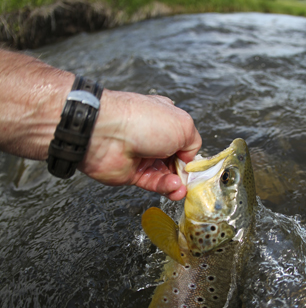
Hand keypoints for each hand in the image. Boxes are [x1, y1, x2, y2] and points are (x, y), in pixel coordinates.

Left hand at [79, 90, 201, 199]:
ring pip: (167, 175)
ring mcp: (143, 155)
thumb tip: (190, 160)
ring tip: (182, 187)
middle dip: (186, 172)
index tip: (197, 165)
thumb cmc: (142, 121)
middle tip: (191, 179)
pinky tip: (174, 188)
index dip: (191, 153)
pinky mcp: (133, 173)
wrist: (106, 133)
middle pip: (177, 160)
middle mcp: (154, 137)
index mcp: (166, 119)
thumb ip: (193, 143)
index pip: (185, 140)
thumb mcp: (183, 125)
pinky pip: (154, 184)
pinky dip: (166, 187)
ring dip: (178, 183)